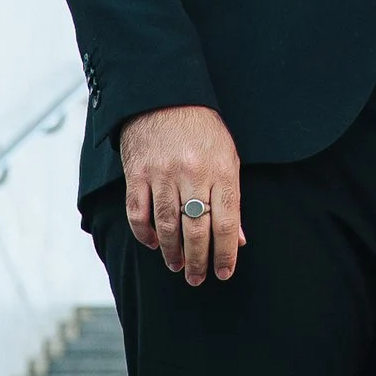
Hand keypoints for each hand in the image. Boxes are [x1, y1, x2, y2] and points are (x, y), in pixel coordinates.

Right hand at [119, 104, 243, 285]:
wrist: (164, 97)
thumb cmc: (202, 130)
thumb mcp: (228, 158)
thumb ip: (231, 198)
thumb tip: (238, 239)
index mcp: (220, 171)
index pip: (227, 223)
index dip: (226, 253)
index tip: (224, 272)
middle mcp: (192, 174)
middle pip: (196, 229)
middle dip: (199, 260)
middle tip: (198, 278)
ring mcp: (162, 174)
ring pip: (166, 225)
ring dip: (172, 252)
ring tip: (178, 266)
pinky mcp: (137, 173)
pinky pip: (138, 212)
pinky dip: (145, 233)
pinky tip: (153, 244)